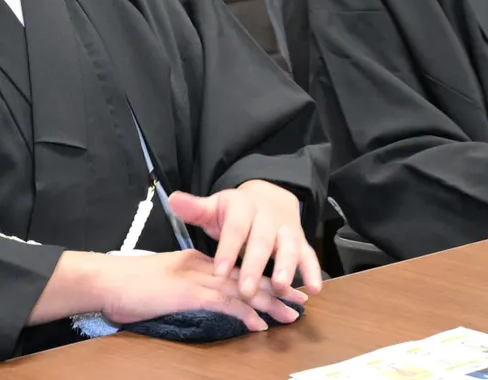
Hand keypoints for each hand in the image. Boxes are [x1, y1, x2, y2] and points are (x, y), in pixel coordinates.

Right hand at [95, 249, 307, 331]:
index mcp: (197, 262)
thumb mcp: (163, 284)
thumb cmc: (128, 286)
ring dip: (270, 303)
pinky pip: (224, 303)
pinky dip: (245, 314)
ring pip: (243, 289)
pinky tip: (259, 325)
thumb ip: (183, 289)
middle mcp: (202, 266)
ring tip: (291, 316)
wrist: (106, 280)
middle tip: (301, 301)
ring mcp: (197, 278)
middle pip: (248, 277)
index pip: (237, 270)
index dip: (262, 280)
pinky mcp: (189, 292)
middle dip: (277, 289)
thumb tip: (194, 299)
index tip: (283, 289)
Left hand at [168, 180, 322, 298]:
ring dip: (287, 267)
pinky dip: (313, 271)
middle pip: (262, 240)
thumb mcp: (214, 207)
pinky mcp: (301, 241)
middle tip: (247, 290)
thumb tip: (173, 199)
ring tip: (281, 287)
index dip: (228, 248)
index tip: (219, 271)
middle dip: (255, 265)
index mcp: (243, 207)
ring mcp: (287, 229)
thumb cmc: (234, 211)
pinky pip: (309, 255)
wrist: (268, 198)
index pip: (236, 227)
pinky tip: (314, 289)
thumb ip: (195, 209)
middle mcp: (268, 216)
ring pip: (289, 246)